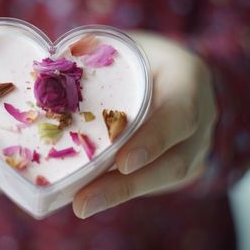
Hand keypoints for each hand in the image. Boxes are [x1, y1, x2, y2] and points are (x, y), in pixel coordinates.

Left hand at [73, 32, 217, 217]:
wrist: (174, 74)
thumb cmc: (143, 55)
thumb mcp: (127, 44)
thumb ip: (97, 52)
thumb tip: (49, 62)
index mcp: (188, 79)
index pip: (180, 113)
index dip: (154, 140)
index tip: (122, 162)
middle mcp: (201, 117)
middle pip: (172, 160)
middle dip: (127, 185)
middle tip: (83, 202)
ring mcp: (194, 145)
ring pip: (163, 178)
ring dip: (120, 194)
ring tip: (81, 205)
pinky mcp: (181, 163)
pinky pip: (155, 181)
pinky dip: (123, 189)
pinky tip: (91, 196)